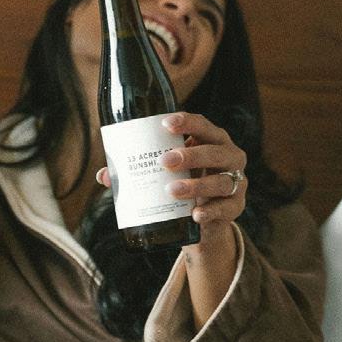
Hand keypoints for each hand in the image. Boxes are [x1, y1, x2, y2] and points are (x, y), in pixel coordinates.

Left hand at [96, 110, 248, 232]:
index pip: (203, 125)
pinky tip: (196, 215)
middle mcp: (229, 157)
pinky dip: (211, 211)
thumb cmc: (184, 184)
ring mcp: (236, 182)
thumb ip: (138, 171)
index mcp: (211, 141)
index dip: (187, 122)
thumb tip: (104, 175)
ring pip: (222, 180)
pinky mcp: (236, 207)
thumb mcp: (165, 174)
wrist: (204, 220)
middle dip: (190, 155)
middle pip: (215, 151)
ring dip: (197, 185)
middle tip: (164, 162)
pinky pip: (227, 208)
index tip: (165, 124)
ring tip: (172, 190)